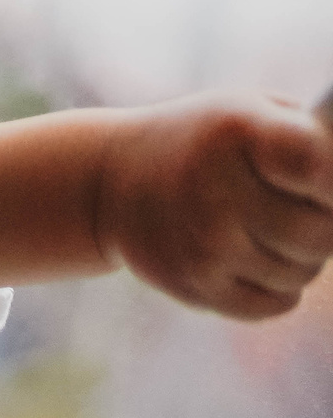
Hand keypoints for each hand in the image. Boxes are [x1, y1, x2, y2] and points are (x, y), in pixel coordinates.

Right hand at [97, 91, 332, 319]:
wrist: (107, 181)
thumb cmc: (205, 142)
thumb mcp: (248, 113)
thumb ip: (311, 137)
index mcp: (236, 133)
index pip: (317, 167)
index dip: (332, 181)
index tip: (320, 182)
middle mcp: (215, 191)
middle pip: (323, 233)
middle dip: (324, 224)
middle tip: (299, 207)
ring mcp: (204, 245)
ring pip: (303, 273)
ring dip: (300, 257)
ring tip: (268, 230)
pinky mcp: (195, 286)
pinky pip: (277, 304)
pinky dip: (279, 287)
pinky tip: (255, 259)